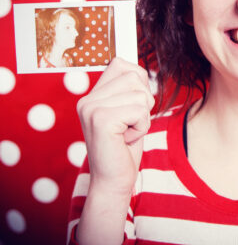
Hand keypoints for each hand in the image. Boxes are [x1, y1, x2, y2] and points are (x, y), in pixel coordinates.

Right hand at [77, 57, 154, 196]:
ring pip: (140, 94)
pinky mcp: (101, 120)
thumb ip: (130, 89)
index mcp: (92, 95)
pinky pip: (140, 111)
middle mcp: (88, 99)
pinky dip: (142, 127)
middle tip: (130, 123)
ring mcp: (92, 108)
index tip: (133, 105)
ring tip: (127, 132)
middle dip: (143, 102)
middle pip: (134, 77)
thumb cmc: (124, 147)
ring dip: (143, 117)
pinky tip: (126, 139)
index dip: (138, 81)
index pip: (121, 64)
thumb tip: (141, 72)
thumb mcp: (128, 111)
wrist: (113, 180)